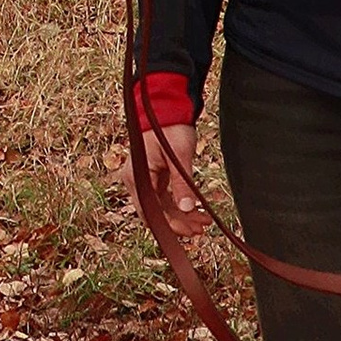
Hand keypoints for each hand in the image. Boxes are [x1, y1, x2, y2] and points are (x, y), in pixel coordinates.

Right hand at [138, 123, 205, 237]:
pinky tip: (196, 210)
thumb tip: (187, 208)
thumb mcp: (179, 157)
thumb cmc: (170, 128)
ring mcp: (146, 179)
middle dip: (179, 222)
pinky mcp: (155, 176)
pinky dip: (180, 204)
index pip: (151, 211)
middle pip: (157, 212)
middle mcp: (138, 181)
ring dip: (182, 215)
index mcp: (137, 177)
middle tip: (200, 230)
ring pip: (163, 206)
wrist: (167, 108)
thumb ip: (182, 184)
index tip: (188, 231)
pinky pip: (166, 197)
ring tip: (203, 222)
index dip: (169, 224)